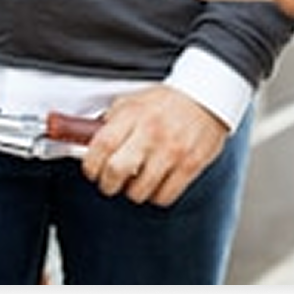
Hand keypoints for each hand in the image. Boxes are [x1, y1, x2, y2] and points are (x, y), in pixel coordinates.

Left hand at [80, 85, 227, 206]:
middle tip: (110, 182)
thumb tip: (84, 140)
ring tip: (137, 181)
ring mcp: (172, 150)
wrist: (208, 96)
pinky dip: (156, 196)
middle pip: (116, 171)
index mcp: (134, 114)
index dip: (90, 165)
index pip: (101, 145)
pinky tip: (157, 183)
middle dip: (107, 184)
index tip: (91, 170)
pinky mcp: (190, 165)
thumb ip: (112, 120)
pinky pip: (164, 197)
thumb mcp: (134, 101)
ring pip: (139, 191)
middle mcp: (151, 132)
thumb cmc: (167, 101)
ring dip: (133, 192)